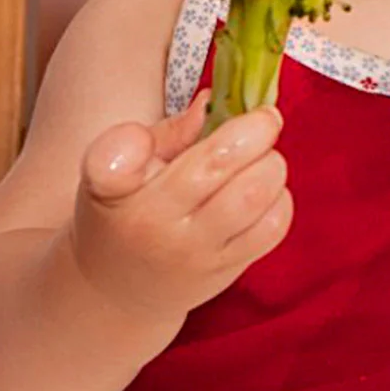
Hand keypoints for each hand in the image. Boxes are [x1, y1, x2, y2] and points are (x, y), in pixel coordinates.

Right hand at [65, 90, 293, 317]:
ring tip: (263, 157)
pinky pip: (272, 227)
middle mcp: (154, 224)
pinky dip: (279, 198)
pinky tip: (265, 190)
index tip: (145, 128)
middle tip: (262, 120)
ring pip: (254, 195)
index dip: (127, 143)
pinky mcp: (226, 269)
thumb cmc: (124, 215)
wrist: (119, 290)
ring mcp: (195, 252)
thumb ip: (167, 134)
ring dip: (271, 164)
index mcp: (113, 192)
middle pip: (216, 166)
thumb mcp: (120, 172)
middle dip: (254, 131)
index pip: (110, 166)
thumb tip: (213, 100)